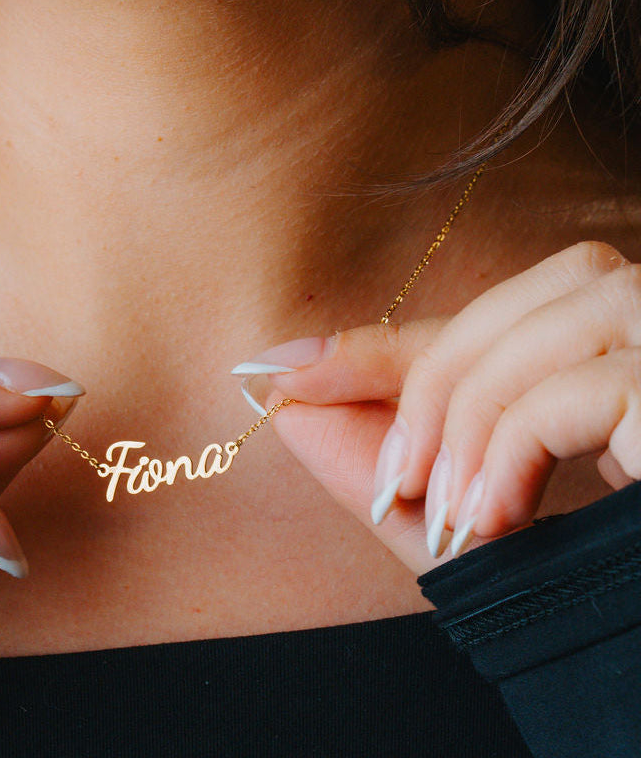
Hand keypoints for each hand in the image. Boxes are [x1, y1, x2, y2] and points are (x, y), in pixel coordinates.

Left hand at [234, 241, 635, 574]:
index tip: (292, 373)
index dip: (395, 343)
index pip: (501, 314)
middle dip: (435, 380)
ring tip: (451, 512)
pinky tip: (494, 517)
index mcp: (622, 350)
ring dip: (472, 419)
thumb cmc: (589, 590)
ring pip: (559, 329)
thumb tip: (281, 387)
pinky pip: (587, 390)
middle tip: (395, 478)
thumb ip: (381, 448)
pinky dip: (514, 448)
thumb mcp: (474, 510)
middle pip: (538, 297)